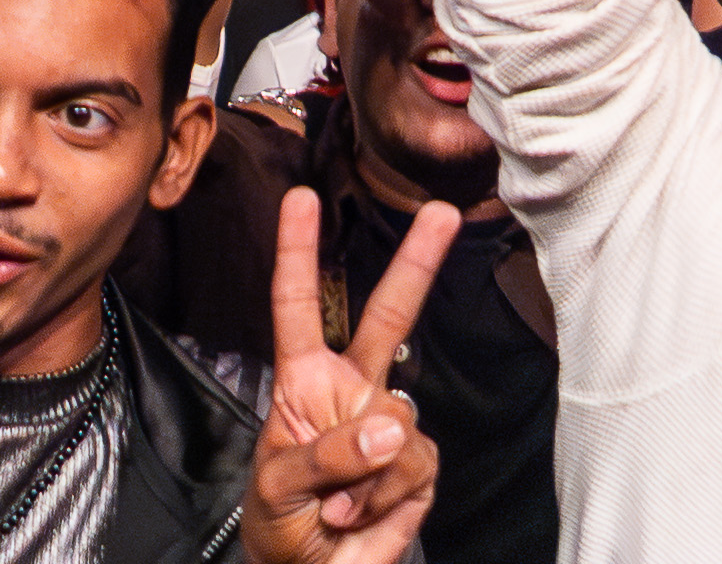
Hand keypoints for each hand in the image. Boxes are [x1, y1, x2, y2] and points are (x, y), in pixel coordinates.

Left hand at [240, 187, 452, 563]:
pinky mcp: (417, 467)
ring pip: (397, 420)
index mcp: (304, 380)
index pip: (299, 307)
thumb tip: (391, 427)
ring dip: (363, 472)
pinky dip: (382, 496)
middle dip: (417, 263)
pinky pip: (412, 466)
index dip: (298, 253)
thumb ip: (327, 451)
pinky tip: (358, 515)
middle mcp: (352, 390)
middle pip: (387, 318)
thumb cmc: (280, 521)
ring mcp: (389, 425)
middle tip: (442, 212)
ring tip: (334, 506)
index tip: (301, 200)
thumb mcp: (279, 483)